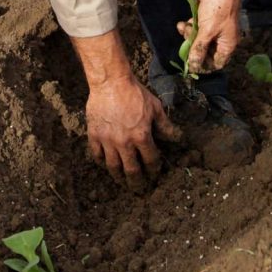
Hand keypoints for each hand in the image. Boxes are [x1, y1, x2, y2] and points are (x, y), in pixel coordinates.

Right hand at [86, 73, 179, 189]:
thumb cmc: (135, 93)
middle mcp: (124, 143)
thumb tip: (178, 139)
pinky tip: (105, 164)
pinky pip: (97, 155)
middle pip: (131, 170)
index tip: (155, 175)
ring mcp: (107, 141)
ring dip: (119, 177)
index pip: (151, 160)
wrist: (111, 82)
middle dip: (137, 182)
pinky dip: (101, 162)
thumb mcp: (155, 108)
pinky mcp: (94, 136)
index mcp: (142, 136)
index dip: (154, 170)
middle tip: (139, 190)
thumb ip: (165, 126)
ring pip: (113, 167)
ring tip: (122, 182)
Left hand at [178, 0, 240, 73]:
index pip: (216, 63)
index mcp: (227, 45)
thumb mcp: (207, 31)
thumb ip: (198, 49)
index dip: (203, 66)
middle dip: (193, 48)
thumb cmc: (218, 9)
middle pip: (205, 52)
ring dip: (188, 36)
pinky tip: (181, 23)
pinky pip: (196, 29)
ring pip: (198, 40)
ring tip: (183, 27)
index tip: (191, 64)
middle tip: (185, 43)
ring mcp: (213, 29)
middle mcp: (221, 39)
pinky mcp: (206, 19)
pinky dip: (188, 27)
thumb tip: (193, 66)